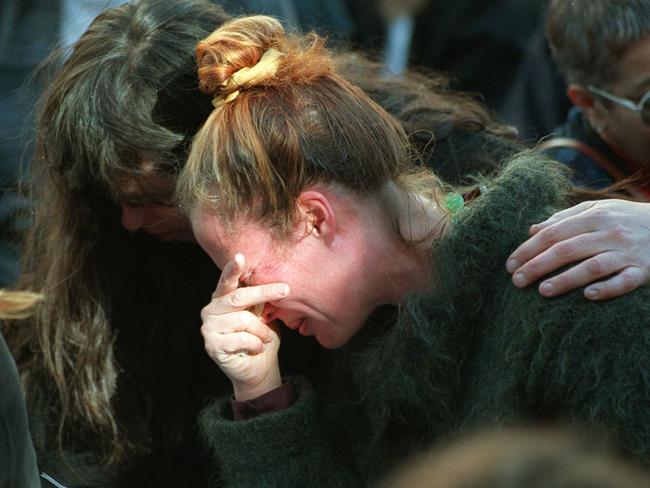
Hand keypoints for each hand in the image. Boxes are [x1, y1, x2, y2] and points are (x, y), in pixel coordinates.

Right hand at [201, 253, 288, 399]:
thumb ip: (260, 298)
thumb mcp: (263, 313)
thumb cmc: (261, 336)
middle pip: (239, 297)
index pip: (227, 281)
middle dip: (265, 293)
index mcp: (222, 298)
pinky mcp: (212, 346)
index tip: (240, 256)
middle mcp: (211, 310)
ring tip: (265, 338)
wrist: (258, 368)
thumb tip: (274, 280)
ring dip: (262, 330)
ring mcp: (208, 328)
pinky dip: (256, 344)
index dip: (232, 269)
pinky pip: (243, 339)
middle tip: (286, 290)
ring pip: (244, 320)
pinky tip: (255, 348)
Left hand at [506, 200, 649, 299]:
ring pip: (592, 266)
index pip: (553, 233)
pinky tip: (587, 296)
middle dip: (537, 265)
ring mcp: (628, 252)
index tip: (510, 264)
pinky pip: (626, 281)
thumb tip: (532, 229)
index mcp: (594, 216)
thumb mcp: (598, 210)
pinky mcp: (645, 269)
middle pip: (567, 249)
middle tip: (516, 280)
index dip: (529, 249)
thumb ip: (565, 217)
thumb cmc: (626, 219)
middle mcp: (610, 232)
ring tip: (542, 290)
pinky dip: (607, 288)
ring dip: (566, 279)